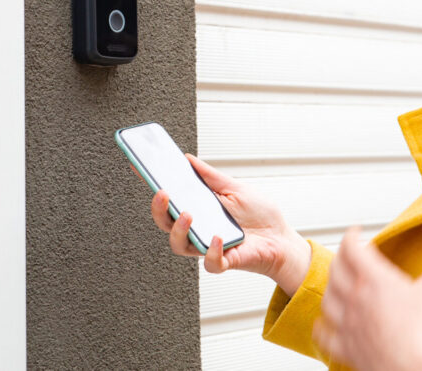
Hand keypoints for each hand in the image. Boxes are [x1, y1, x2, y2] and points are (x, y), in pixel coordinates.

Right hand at [148, 154, 310, 294]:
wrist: (281, 239)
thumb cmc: (259, 215)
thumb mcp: (234, 187)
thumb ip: (211, 176)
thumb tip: (188, 159)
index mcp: (198, 209)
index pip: (169, 199)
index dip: (152, 184)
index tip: (139, 166)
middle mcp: (198, 229)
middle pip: (165, 223)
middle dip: (158, 209)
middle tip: (162, 193)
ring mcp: (208, 246)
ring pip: (179, 245)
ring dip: (179, 230)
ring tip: (187, 214)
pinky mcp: (223, 262)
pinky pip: (210, 262)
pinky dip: (212, 252)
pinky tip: (219, 237)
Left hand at [314, 227, 421, 370]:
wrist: (417, 368)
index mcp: (374, 279)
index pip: (352, 247)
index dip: (352, 235)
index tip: (355, 232)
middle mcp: (355, 298)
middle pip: (336, 269)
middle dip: (342, 258)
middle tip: (349, 256)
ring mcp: (347, 324)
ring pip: (327, 299)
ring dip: (331, 288)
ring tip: (338, 285)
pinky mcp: (346, 348)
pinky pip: (323, 334)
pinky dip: (322, 326)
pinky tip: (325, 323)